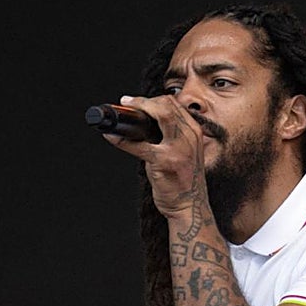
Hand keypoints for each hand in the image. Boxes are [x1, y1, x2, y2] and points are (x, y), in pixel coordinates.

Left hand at [105, 95, 209, 220]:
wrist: (190, 206)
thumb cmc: (183, 181)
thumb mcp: (185, 152)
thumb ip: (172, 136)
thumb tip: (144, 124)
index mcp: (193, 131)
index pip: (173, 104)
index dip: (151, 99)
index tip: (134, 101)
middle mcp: (189, 136)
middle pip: (165, 105)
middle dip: (142, 101)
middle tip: (125, 103)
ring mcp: (178, 148)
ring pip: (158, 115)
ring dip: (136, 112)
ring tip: (119, 116)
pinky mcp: (164, 162)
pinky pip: (139, 145)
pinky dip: (121, 139)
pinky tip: (111, 136)